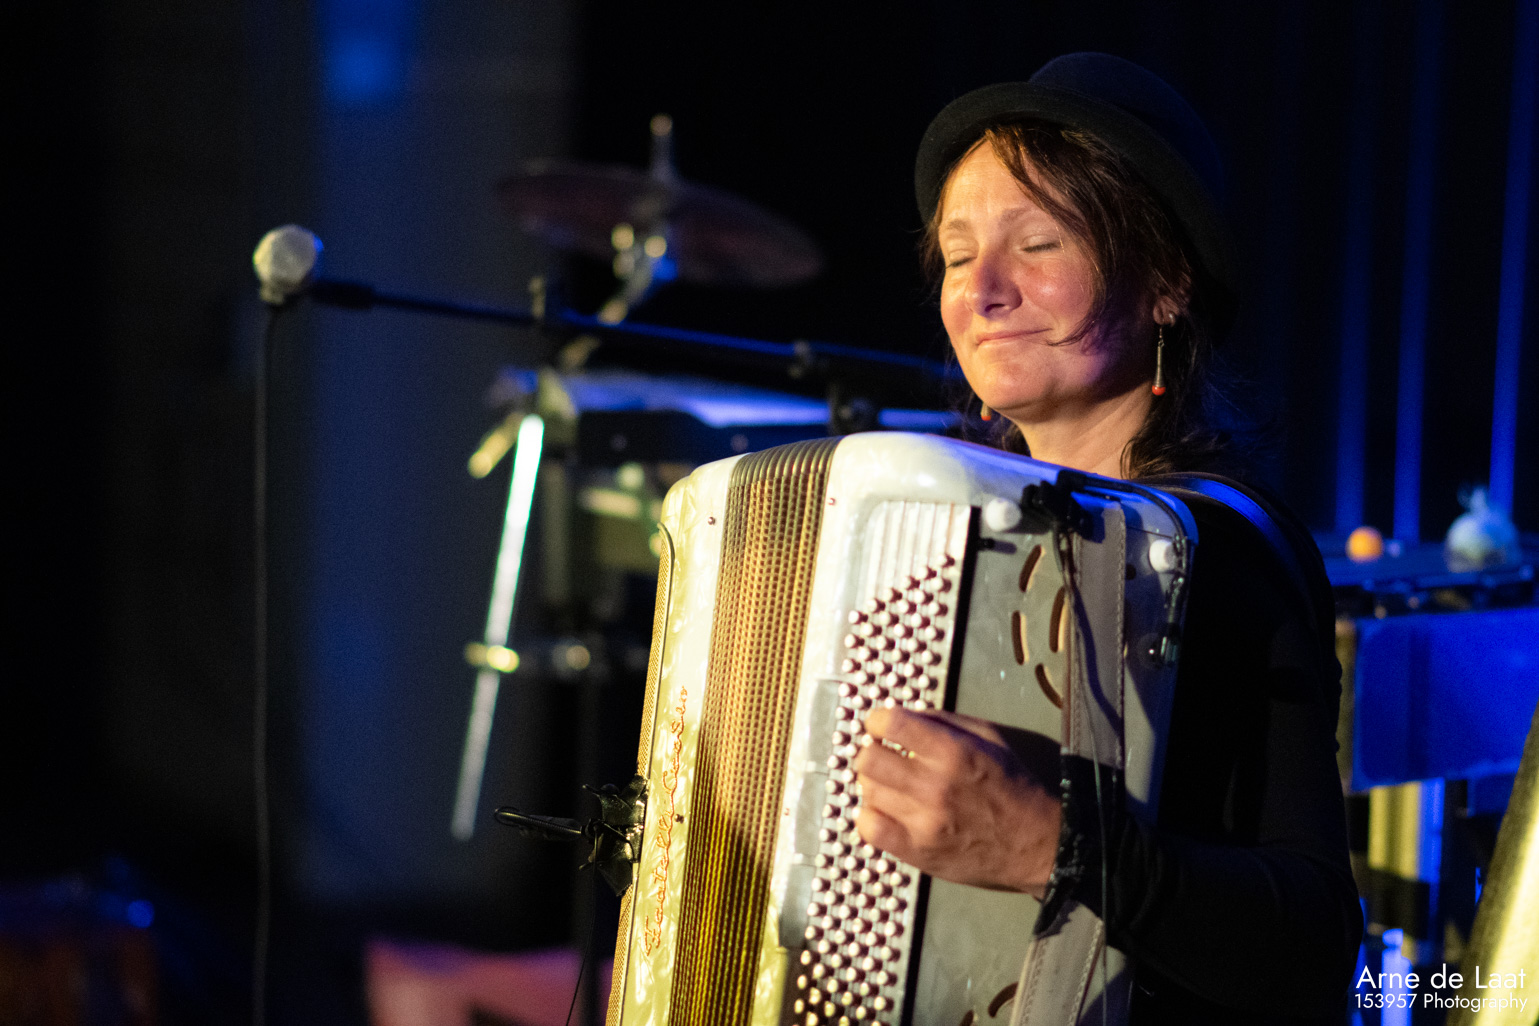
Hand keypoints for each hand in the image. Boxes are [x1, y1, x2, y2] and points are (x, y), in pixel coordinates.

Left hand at [852, 706, 1060, 895]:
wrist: (1036, 843)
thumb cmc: (1012, 786)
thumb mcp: (989, 738)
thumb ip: (944, 721)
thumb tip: (903, 714)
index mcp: (953, 751)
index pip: (890, 724)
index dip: (878, 721)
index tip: (881, 727)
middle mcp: (934, 785)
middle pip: (868, 759)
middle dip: (872, 752)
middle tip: (883, 757)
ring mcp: (924, 822)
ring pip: (867, 792)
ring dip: (875, 785)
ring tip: (892, 787)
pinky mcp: (917, 852)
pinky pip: (869, 828)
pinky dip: (870, 817)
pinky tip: (886, 812)